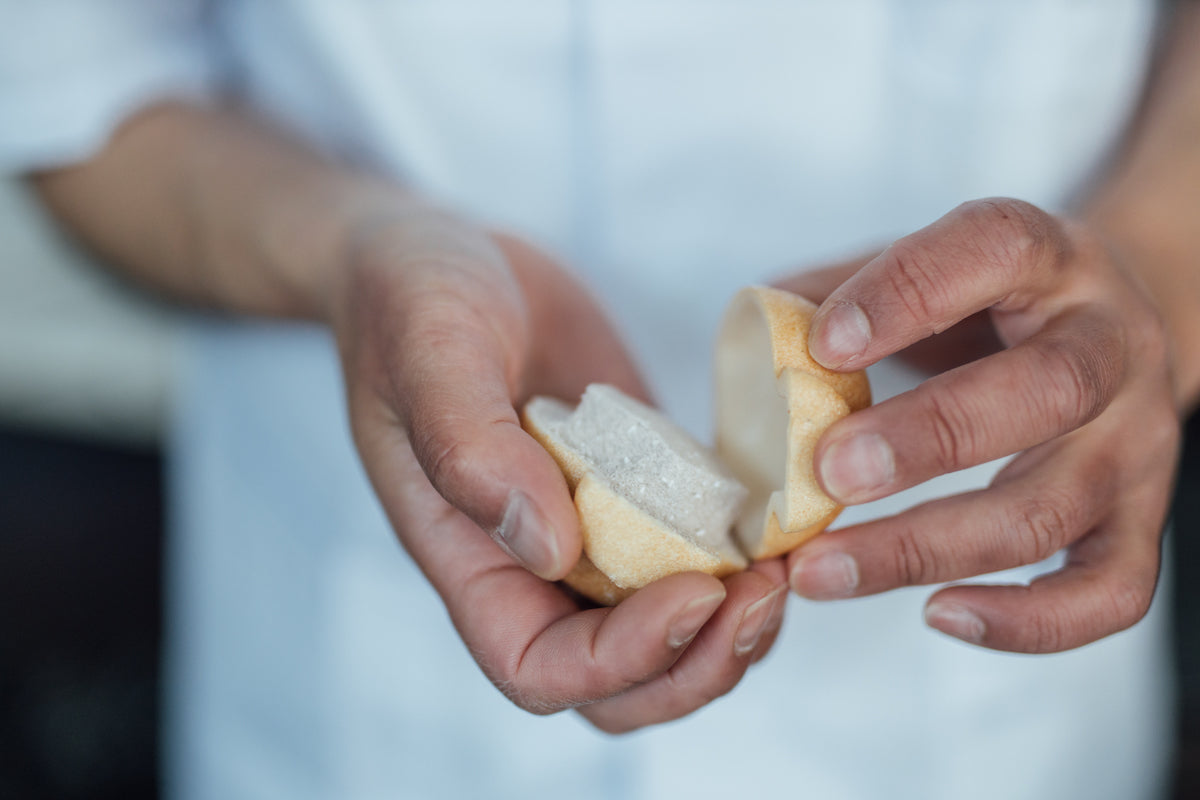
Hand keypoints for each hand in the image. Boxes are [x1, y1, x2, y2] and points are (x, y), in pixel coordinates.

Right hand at [328, 210, 786, 730]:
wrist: (446, 261)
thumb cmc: (412, 302)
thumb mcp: (429, 352)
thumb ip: (469, 446)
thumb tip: (549, 545)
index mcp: (468, 558)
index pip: (539, 668)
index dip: (623, 660)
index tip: (695, 590)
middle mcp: (531, 566)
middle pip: (618, 684)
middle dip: (698, 662)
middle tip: (765, 592)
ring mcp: (590, 532)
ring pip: (668, 638)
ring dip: (733, 627)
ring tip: (785, 565)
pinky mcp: (637, 489)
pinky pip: (693, 557)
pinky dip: (743, 563)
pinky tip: (780, 520)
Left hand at [780, 198, 1179, 652]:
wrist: (1108, 325)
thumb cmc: (990, 300)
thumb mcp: (928, 265)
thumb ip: (840, 292)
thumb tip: (753, 339)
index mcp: (1051, 258)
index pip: (996, 250)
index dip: (909, 295)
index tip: (824, 345)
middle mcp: (1112, 346)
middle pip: (1047, 392)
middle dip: (928, 438)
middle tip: (827, 470)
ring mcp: (1138, 441)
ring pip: (1054, 508)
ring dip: (929, 547)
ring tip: (823, 568)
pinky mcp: (1141, 519)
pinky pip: (1111, 590)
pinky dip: (1026, 621)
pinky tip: (936, 614)